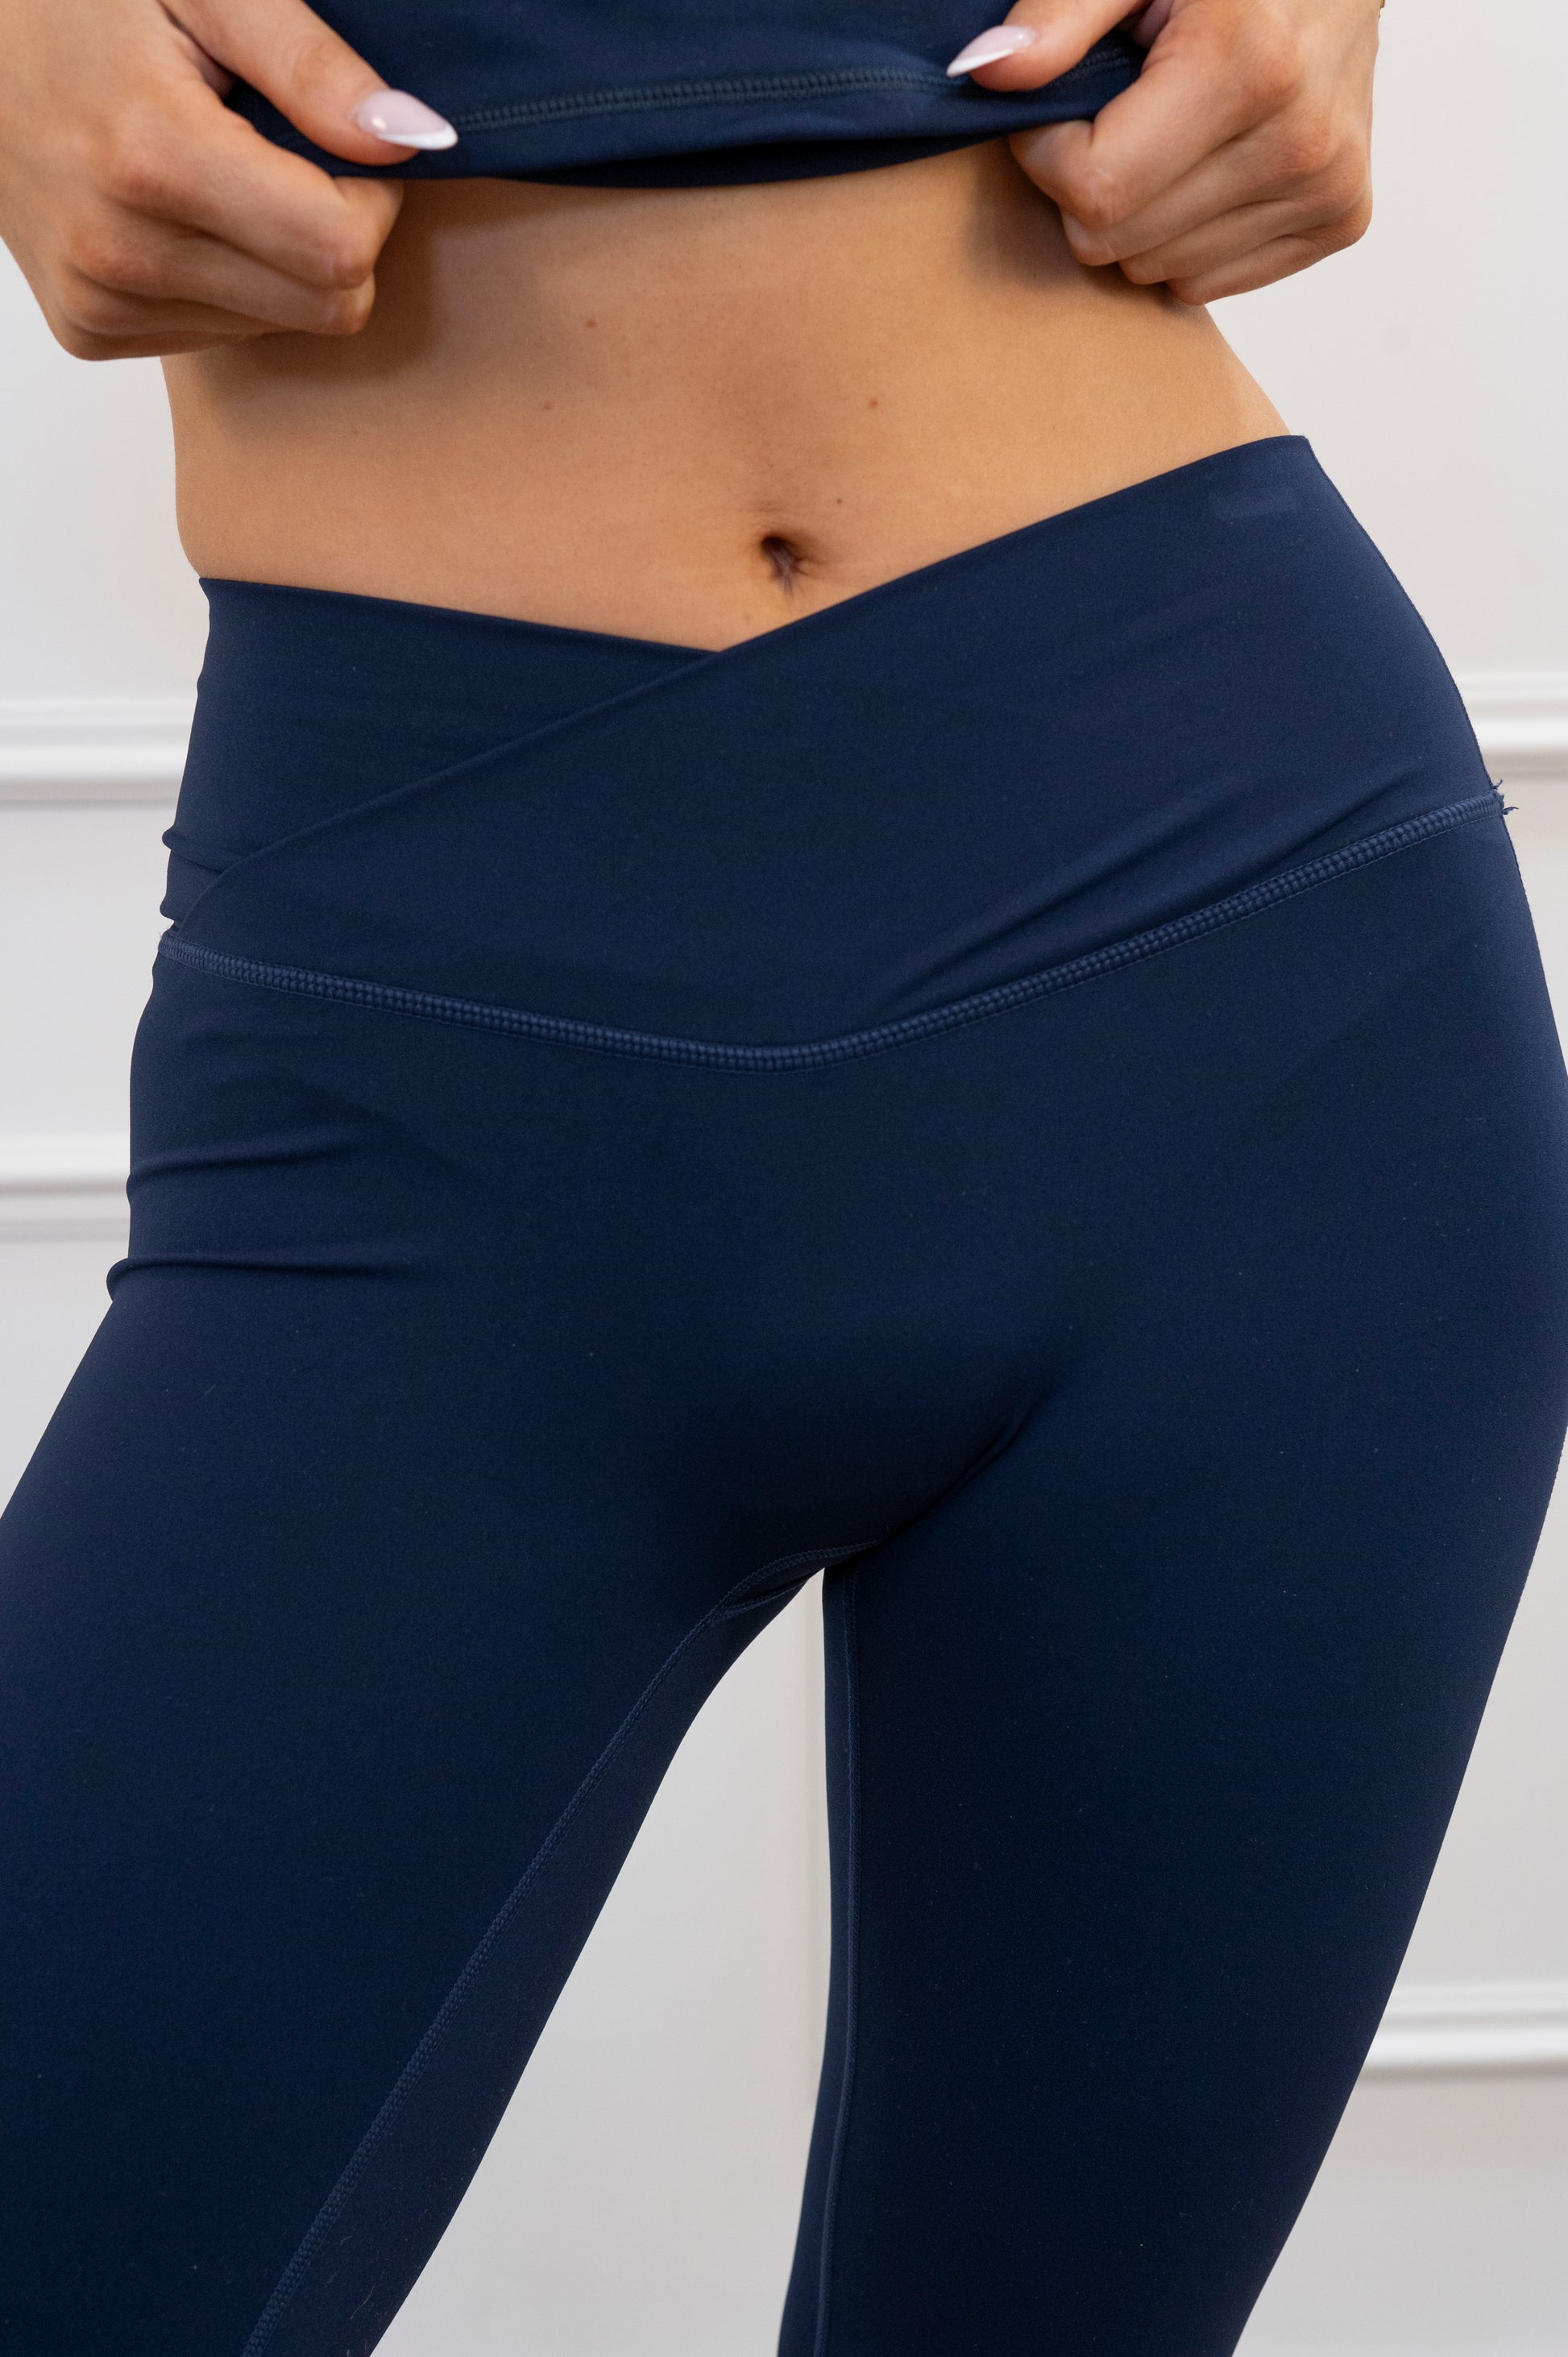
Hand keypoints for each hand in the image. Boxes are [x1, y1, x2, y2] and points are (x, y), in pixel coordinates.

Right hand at [0, 0, 455, 358]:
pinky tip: (180, 212)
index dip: (372, 200)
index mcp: (152, 160)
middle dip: (334, 235)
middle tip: (287, 155)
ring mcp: (99, 302)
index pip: (342, 253)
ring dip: (277, 258)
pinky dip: (226, 280)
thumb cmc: (81, 0)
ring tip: (216, 172)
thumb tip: (413, 139)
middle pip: (326, 307)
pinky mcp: (90, 330)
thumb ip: (311, 65)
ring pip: (279, 326)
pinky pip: (219, 335)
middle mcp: (119, 253)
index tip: (343, 143)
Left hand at [948, 0, 1380, 302]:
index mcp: (1250, 67)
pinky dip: (1187, 233)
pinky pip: (1207, 280)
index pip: (1095, 190)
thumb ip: (1059, 11)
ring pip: (1156, 270)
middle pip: (1117, 243)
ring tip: (1174, 129)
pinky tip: (1213, 161)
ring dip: (1139, 214)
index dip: (1050, 153)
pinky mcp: (1340, 218)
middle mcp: (1300, 142)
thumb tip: (984, 74)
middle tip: (1119, 112)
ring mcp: (1328, 188)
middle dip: (1091, 186)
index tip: (1061, 104)